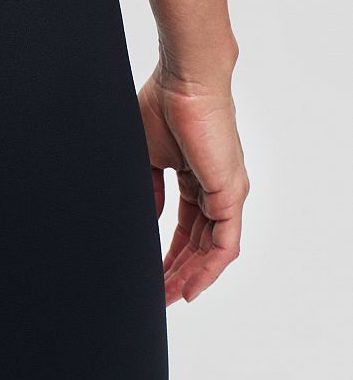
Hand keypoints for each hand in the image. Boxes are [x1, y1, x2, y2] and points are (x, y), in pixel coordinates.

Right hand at [138, 62, 248, 305]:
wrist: (184, 81)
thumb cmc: (164, 103)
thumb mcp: (149, 155)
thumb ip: (151, 189)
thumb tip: (150, 216)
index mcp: (197, 177)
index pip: (186, 226)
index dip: (170, 253)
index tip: (152, 274)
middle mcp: (217, 187)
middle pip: (200, 243)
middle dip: (179, 272)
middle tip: (158, 296)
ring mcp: (227, 192)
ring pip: (213, 249)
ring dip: (191, 277)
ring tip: (168, 298)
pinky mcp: (231, 193)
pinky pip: (225, 244)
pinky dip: (209, 269)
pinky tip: (189, 288)